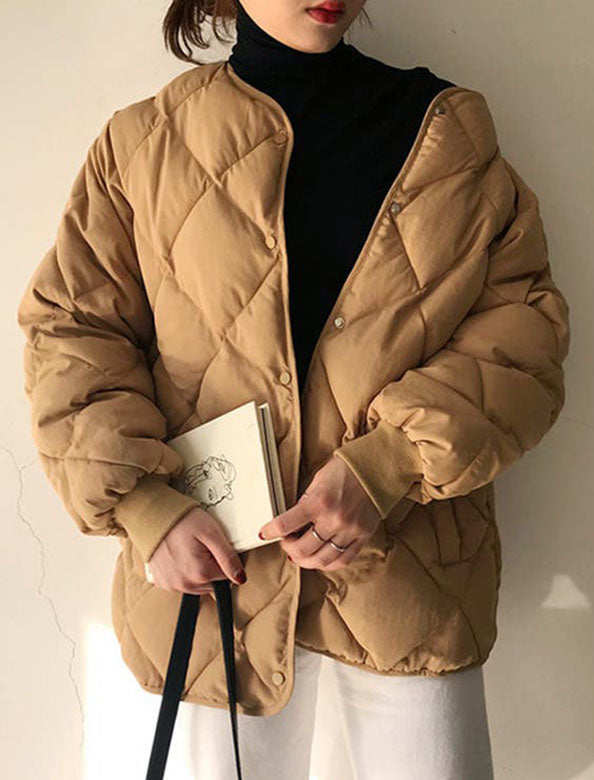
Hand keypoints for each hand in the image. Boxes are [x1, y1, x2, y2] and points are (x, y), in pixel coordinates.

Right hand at [146, 507, 246, 594]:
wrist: (153, 515)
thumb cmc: (183, 520)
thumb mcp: (212, 533)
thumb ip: (228, 558)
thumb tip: (241, 577)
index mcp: (200, 573)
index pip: (228, 577)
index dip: (225, 560)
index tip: (215, 547)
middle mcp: (185, 584)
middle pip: (213, 584)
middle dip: (212, 567)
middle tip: (202, 547)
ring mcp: (172, 585)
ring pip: (198, 586)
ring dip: (198, 572)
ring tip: (190, 549)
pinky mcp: (162, 582)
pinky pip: (181, 583)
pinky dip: (183, 573)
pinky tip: (180, 556)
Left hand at [258, 454, 381, 570]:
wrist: (376, 469)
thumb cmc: (345, 471)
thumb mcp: (317, 481)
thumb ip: (305, 502)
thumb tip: (293, 521)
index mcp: (318, 502)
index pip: (286, 525)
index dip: (270, 531)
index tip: (264, 533)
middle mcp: (333, 520)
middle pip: (302, 550)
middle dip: (288, 548)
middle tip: (285, 542)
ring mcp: (349, 531)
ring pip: (321, 560)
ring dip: (305, 561)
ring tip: (299, 555)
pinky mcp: (362, 537)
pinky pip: (343, 560)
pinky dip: (327, 564)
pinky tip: (319, 559)